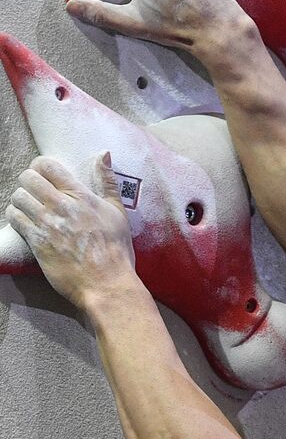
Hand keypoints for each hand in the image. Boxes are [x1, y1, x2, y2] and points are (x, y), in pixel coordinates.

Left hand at [5, 154, 136, 310]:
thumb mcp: (118, 213)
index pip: (47, 165)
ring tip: (28, 207)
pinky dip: (16, 216)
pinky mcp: (37, 243)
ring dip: (21, 199)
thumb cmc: (116, 251)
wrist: (107, 284)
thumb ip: (107, 181)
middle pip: (28, 178)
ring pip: (18, 197)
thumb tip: (104, 154)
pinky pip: (15, 219)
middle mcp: (61, 207)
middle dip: (29, 181)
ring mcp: (47, 225)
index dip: (40, 166)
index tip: (43, 174)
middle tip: (34, 190)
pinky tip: (25, 222)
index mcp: (81, 196)